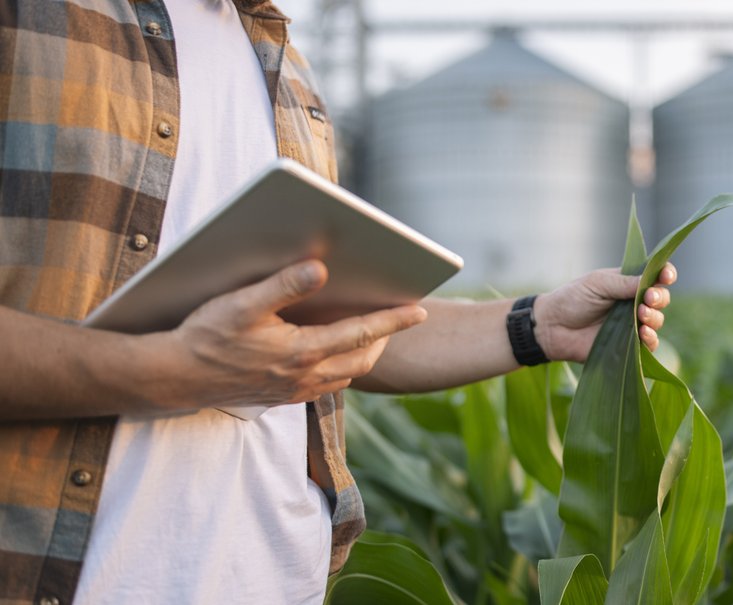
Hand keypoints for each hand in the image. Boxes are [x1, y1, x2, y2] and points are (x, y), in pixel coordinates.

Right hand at [147, 260, 427, 410]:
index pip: (361, 333)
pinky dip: (340, 367)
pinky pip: (327, 385)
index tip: (420, 311)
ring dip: (363, 354)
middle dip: (384, 338)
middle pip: (362, 358)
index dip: (393, 321)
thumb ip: (283, 285)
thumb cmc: (206, 337)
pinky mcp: (283, 397)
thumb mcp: (242, 303)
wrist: (175, 377)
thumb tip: (321, 268)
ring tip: (371, 331)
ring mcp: (295, 391)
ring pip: (347, 375)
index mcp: (302, 353)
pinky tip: (333, 350)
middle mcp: (305, 377)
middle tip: (398, 317)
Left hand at [533, 263, 676, 362]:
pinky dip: (651, 339)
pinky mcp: (628, 345)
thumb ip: (625, 283)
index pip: (655, 276)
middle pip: (661, 298)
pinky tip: (643, 333)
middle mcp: (634, 302)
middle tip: (648, 298)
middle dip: (659, 297)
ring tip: (641, 316)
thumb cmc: (572, 299)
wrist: (553, 327)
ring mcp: (632, 324)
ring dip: (655, 317)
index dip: (666, 274)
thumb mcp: (598, 284)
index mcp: (628, 282)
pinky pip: (649, 344)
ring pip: (658, 321)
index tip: (666, 276)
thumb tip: (651, 281)